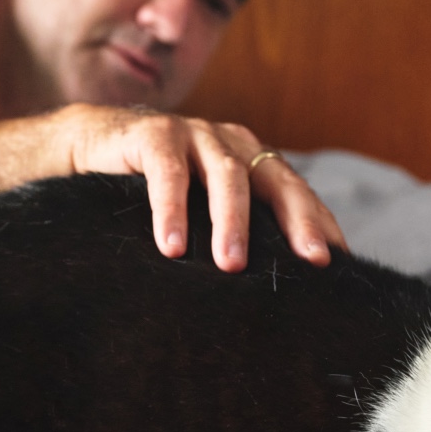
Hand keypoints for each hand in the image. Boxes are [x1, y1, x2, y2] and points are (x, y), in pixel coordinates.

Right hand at [51, 104, 345, 271]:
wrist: (93, 146)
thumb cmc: (158, 191)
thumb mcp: (203, 210)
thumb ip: (236, 233)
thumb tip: (271, 297)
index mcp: (253, 162)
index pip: (297, 194)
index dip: (319, 225)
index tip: (337, 265)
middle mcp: (232, 144)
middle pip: (276, 181)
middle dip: (297, 221)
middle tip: (310, 260)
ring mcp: (196, 134)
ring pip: (226, 177)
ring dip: (231, 223)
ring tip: (230, 266)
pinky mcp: (154, 134)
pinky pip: (168, 174)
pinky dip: (171, 211)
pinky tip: (171, 247)